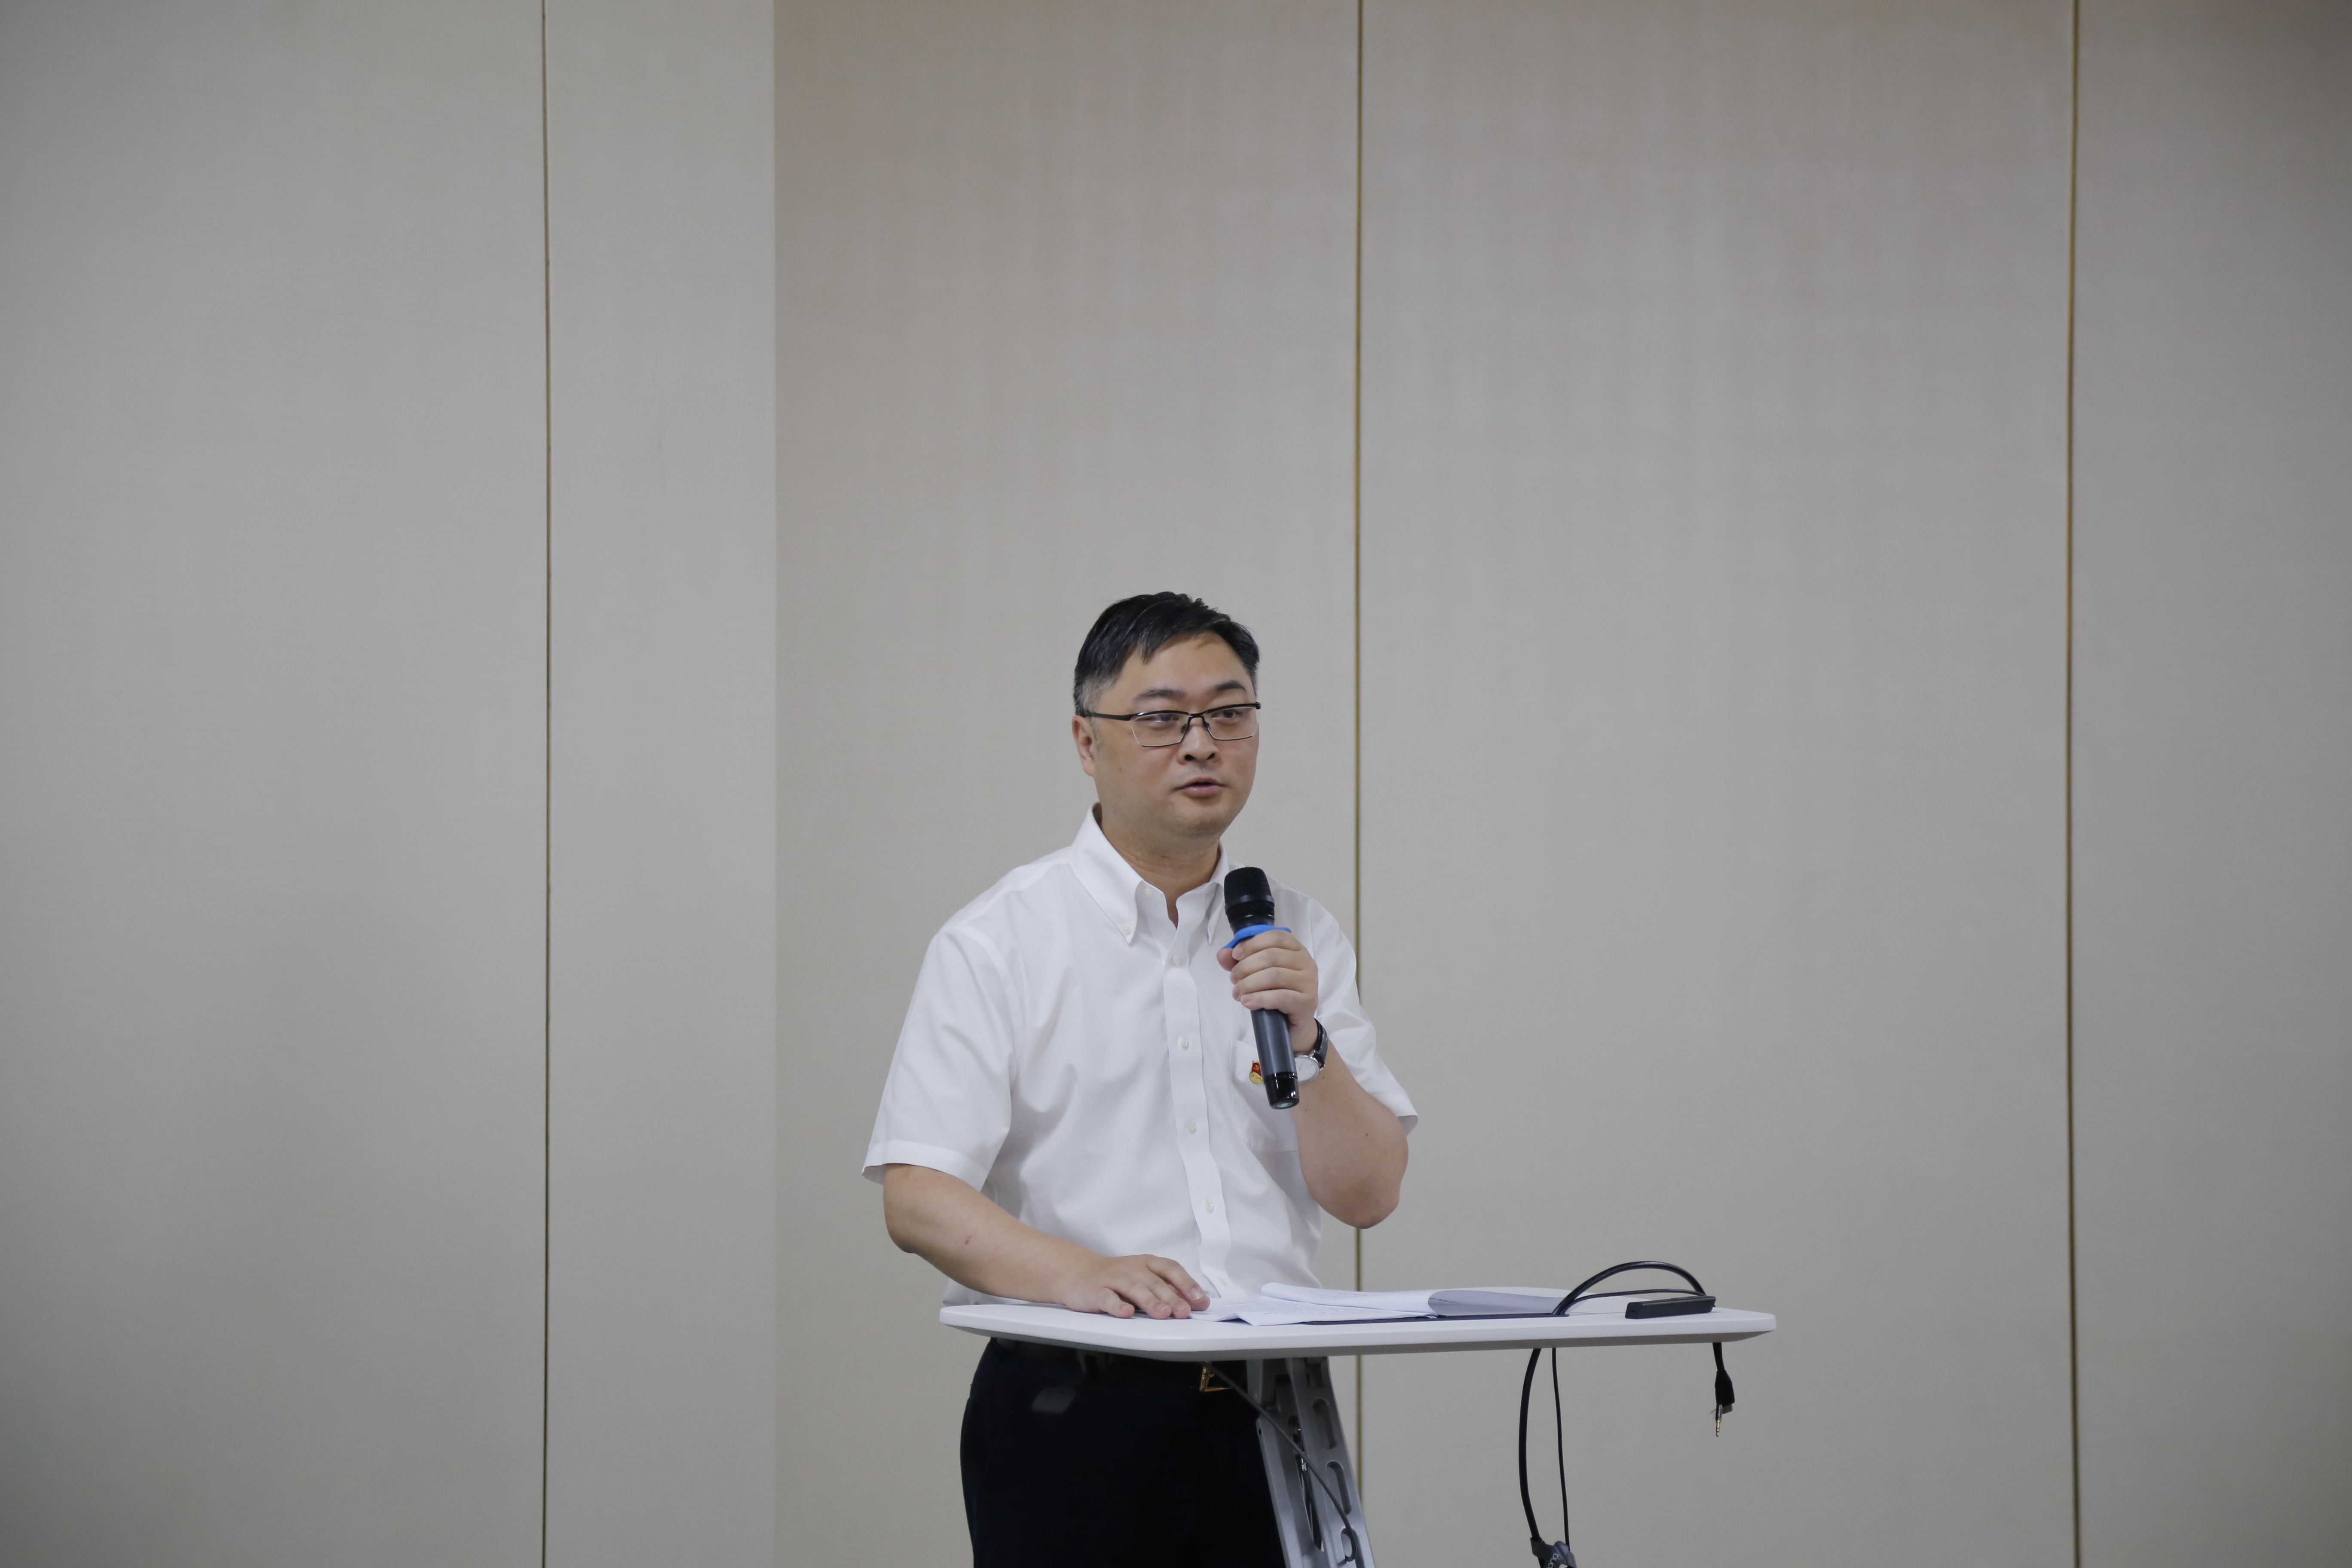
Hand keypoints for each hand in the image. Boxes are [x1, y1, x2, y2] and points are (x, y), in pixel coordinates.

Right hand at [1060, 1252, 1210, 1318]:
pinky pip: (1108, 1298)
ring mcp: (1114, 1279)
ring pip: (1134, 1289)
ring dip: (1149, 1301)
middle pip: (1154, 1282)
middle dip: (1171, 1297)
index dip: (1186, 1283)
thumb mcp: (1143, 1278)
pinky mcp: (1096, 1291)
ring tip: (1163, 1313)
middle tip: (1184, 1312)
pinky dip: (1117, 1305)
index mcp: (1147, 1263)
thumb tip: (1198, 1302)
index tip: (1199, 1299)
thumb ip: (1168, 1289)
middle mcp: (1132, 1269)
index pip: (1170, 1269)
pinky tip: (1126, 1313)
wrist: (1078, 1272)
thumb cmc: (1117, 1278)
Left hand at [1218, 928, 1318, 1040]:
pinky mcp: (1307, 1001)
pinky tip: (1247, 1002)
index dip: (1252, 944)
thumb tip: (1223, 954)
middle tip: (1233, 979)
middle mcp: (1305, 961)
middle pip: (1271, 956)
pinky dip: (1259, 998)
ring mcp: (1309, 981)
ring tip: (1237, 993)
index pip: (1275, 937)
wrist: (1292, 1024)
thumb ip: (1239, 961)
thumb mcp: (1256, 974)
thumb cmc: (1275, 993)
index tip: (1235, 956)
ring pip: (1274, 975)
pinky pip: (1280, 996)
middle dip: (1246, 967)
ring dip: (1249, 984)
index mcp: (1295, 949)